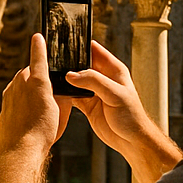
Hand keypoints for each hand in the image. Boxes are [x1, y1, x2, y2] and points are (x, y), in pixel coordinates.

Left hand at [0, 33, 71, 157]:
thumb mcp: (61, 110)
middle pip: (31, 74)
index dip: (40, 47)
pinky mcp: (4, 106)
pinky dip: (23, 104)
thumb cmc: (43, 130)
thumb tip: (63, 90)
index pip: (38, 57)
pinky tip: (30, 117)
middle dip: (40, 79)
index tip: (37, 37)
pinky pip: (15, 99)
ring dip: (31, 92)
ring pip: (22, 86)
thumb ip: (62, 95)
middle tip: (52, 93)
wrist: (21, 150)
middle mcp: (19, 83)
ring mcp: (9, 94)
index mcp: (36, 80)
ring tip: (42, 109)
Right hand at [64, 40, 154, 172]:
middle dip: (68, 62)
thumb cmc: (131, 116)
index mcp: (113, 69)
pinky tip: (55, 92)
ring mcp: (93, 91)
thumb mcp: (115, 94)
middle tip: (52, 60)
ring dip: (64, 79)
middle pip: (81, 63)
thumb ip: (94, 81)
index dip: (80, 45)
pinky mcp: (86, 104)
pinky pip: (71, 95)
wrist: (130, 140)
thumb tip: (71, 75)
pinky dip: (63, 94)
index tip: (65, 41)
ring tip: (50, 75)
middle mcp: (102, 78)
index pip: (94, 50)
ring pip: (74, 79)